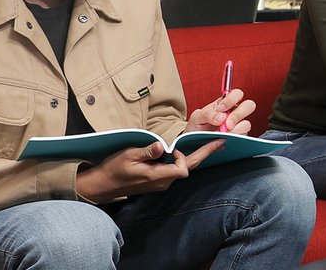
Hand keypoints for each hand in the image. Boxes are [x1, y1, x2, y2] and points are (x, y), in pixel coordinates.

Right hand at [76, 139, 224, 201]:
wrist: (104, 184)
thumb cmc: (115, 168)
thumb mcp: (129, 155)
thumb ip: (147, 151)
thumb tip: (162, 146)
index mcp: (157, 176)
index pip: (183, 169)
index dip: (183, 157)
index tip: (174, 148)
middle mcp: (163, 182)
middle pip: (189, 168)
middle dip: (204, 154)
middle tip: (220, 142)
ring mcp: (162, 182)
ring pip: (182, 168)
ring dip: (192, 156)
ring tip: (208, 144)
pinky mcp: (159, 180)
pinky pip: (174, 170)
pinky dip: (182, 159)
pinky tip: (184, 151)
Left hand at [186, 88, 256, 134]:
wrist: (194, 144)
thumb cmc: (197, 128)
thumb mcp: (197, 117)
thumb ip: (207, 113)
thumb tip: (221, 117)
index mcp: (225, 104)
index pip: (237, 94)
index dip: (231, 99)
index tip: (220, 109)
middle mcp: (234, 113)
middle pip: (249, 106)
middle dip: (237, 115)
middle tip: (226, 124)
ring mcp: (238, 126)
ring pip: (247, 123)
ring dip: (234, 129)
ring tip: (222, 134)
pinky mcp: (239, 137)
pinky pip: (243, 136)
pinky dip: (234, 138)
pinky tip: (225, 139)